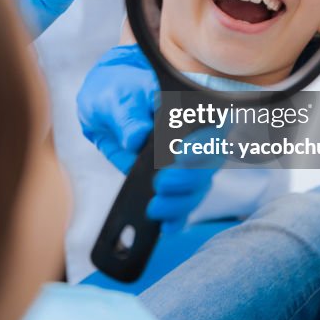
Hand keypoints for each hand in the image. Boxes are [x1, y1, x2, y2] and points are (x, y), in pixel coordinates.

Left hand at [77, 44, 220, 232]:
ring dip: (181, 202)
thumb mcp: (117, 97)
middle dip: (188, 178)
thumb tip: (136, 137)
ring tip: (155, 207)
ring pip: (199, 186)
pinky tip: (166, 227)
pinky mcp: (172, 182)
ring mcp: (186, 162)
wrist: (107, 105)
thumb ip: (128, 114)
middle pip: (209, 162)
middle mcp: (196, 137)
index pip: (212, 126)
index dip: (203, 144)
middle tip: (162, 183)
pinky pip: (183, 202)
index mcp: (189, 107)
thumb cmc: (118, 92)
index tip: (180, 155)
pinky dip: (177, 217)